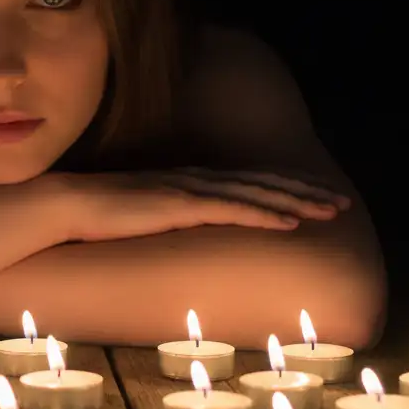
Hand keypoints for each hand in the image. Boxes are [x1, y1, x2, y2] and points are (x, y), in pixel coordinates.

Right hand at [55, 166, 349, 242]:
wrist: (68, 204)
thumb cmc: (100, 213)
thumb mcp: (145, 212)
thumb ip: (169, 214)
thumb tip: (186, 229)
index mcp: (189, 180)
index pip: (247, 181)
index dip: (284, 186)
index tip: (314, 195)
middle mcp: (195, 179)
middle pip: (261, 183)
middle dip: (303, 191)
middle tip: (340, 202)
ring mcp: (188, 190)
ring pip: (255, 194)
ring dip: (296, 202)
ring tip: (329, 210)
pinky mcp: (179, 205)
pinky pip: (232, 210)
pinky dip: (265, 215)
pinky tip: (290, 223)